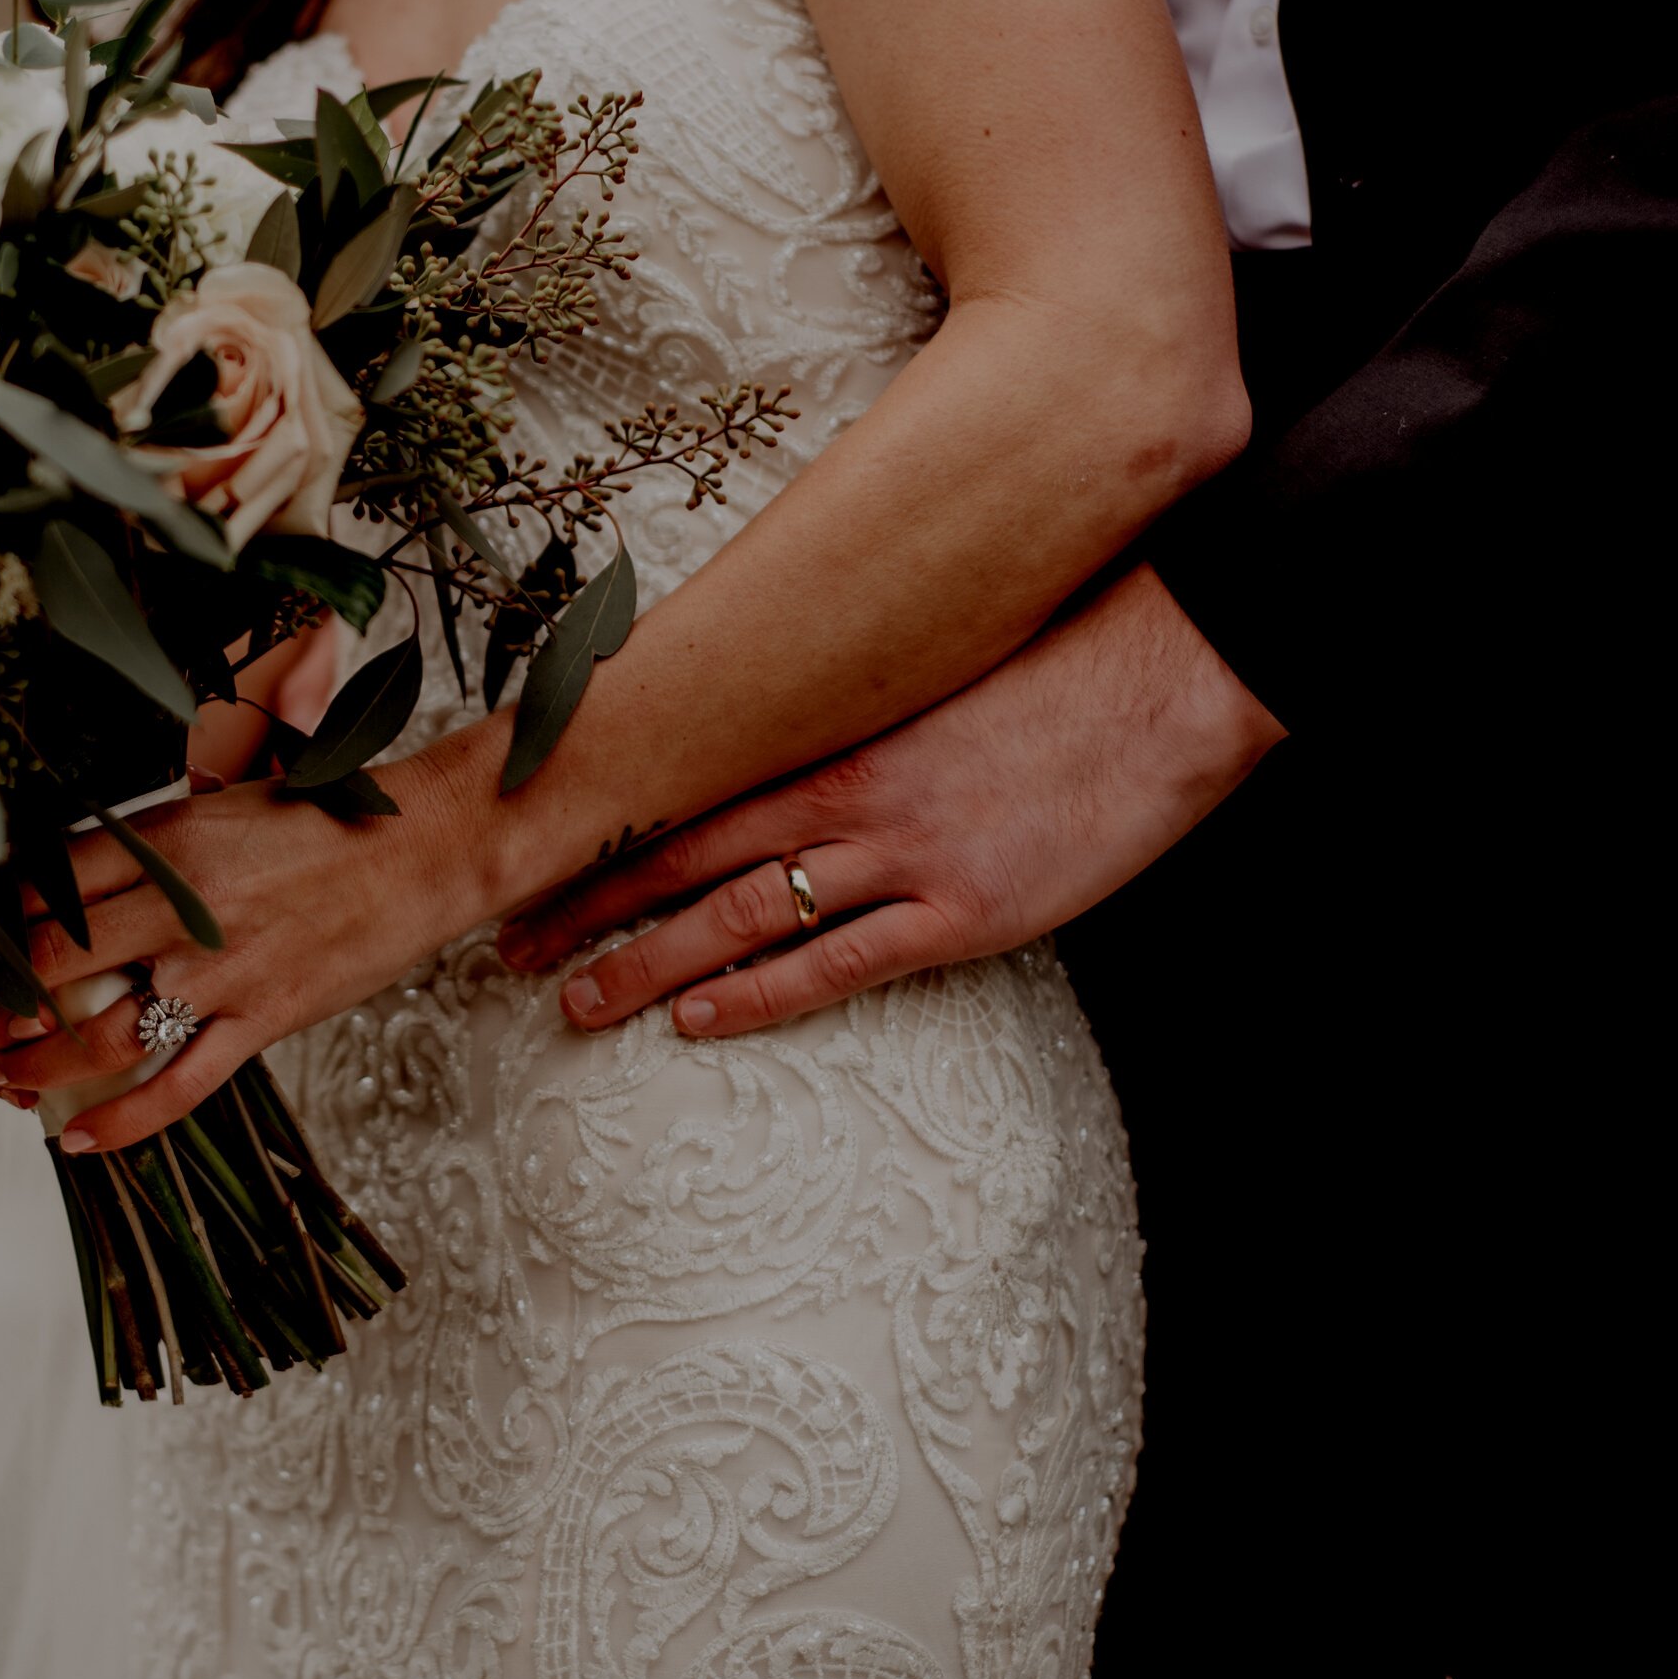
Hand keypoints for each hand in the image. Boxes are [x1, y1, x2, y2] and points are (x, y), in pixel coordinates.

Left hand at [0, 752, 500, 1152]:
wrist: (430, 845)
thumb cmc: (329, 816)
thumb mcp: (221, 801)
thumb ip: (147, 842)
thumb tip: (67, 873)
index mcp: (167, 837)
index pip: (39, 884)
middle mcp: (185, 905)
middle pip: (47, 961)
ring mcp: (225, 971)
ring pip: (99, 1034)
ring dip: (33, 1064)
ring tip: (0, 1075)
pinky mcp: (265, 1020)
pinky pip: (179, 1086)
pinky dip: (121, 1121)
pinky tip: (77, 1139)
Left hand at [494, 567, 1282, 1035]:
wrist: (1169, 674)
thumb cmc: (1060, 659)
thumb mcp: (935, 670)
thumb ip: (857, 706)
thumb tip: (786, 722)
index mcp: (837, 726)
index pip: (689, 784)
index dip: (604, 825)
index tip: (532, 851)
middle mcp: (848, 790)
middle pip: (686, 853)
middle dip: (589, 902)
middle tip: (508, 943)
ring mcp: (903, 854)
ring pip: (740, 915)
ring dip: (646, 961)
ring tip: (575, 1000)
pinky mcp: (964, 909)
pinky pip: (839, 964)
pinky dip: (758, 996)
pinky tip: (696, 1018)